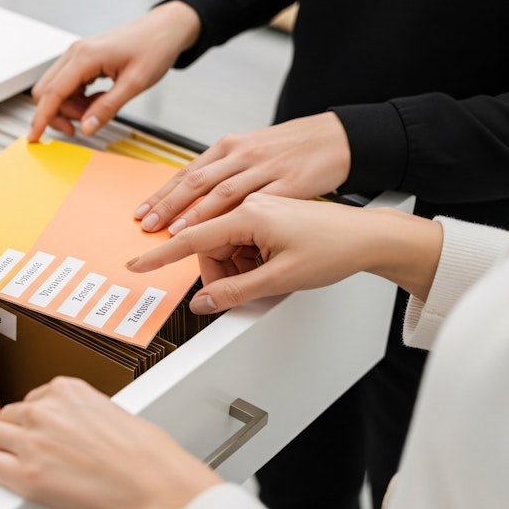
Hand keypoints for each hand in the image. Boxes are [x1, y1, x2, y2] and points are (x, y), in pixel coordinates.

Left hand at [0, 377, 219, 508]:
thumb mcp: (115, 414)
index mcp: (69, 391)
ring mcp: (33, 441)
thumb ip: (84, 415)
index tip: (40, 434)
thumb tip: (76, 430)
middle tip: (26, 454)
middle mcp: (46, 410)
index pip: (32, 398)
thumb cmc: (149, 458)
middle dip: (14, 433)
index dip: (34, 421)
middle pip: (5, 414)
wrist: (156, 487)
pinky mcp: (27, 475)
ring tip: (10, 465)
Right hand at [29, 1, 199, 141]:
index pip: (52, 93)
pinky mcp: (83, 60)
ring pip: (57, 91)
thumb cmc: (154, 48)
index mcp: (84, 57)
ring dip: (72, 108)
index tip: (34, 137)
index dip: (42, 118)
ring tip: (100, 109)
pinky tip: (100, 101)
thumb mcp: (135, 83)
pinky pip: (69, 86)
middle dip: (59, 114)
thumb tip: (87, 128)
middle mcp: (75, 54)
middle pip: (47, 92)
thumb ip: (108, 107)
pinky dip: (79, 100)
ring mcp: (77, 56)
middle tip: (86, 124)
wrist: (165, 29)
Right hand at [127, 193, 442, 312]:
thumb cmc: (335, 249)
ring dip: (236, 267)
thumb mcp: (282, 279)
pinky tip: (269, 264)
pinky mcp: (266, 212)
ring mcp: (257, 207)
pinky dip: (246, 258)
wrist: (369, 236)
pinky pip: (239, 239)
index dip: (161, 255)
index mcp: (248, 214)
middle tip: (246, 289)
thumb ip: (236, 292)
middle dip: (220, 272)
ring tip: (268, 274)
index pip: (191, 237)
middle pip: (209, 245)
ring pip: (224, 245)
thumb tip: (204, 303)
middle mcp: (249, 205)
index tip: (138, 264)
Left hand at [135, 112, 351, 233]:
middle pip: (196, 182)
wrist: (337, 137)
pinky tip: (223, 231)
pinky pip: (258, 203)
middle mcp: (242, 155)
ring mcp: (265, 168)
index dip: (161, 195)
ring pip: (222, 192)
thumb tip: (193, 192)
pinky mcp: (290, 183)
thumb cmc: (293, 147)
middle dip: (167, 205)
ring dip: (194, 214)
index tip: (141, 213)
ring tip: (173, 232)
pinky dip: (236, 218)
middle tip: (147, 225)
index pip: (187, 172)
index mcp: (230, 146)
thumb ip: (223, 170)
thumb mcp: (251, 150)